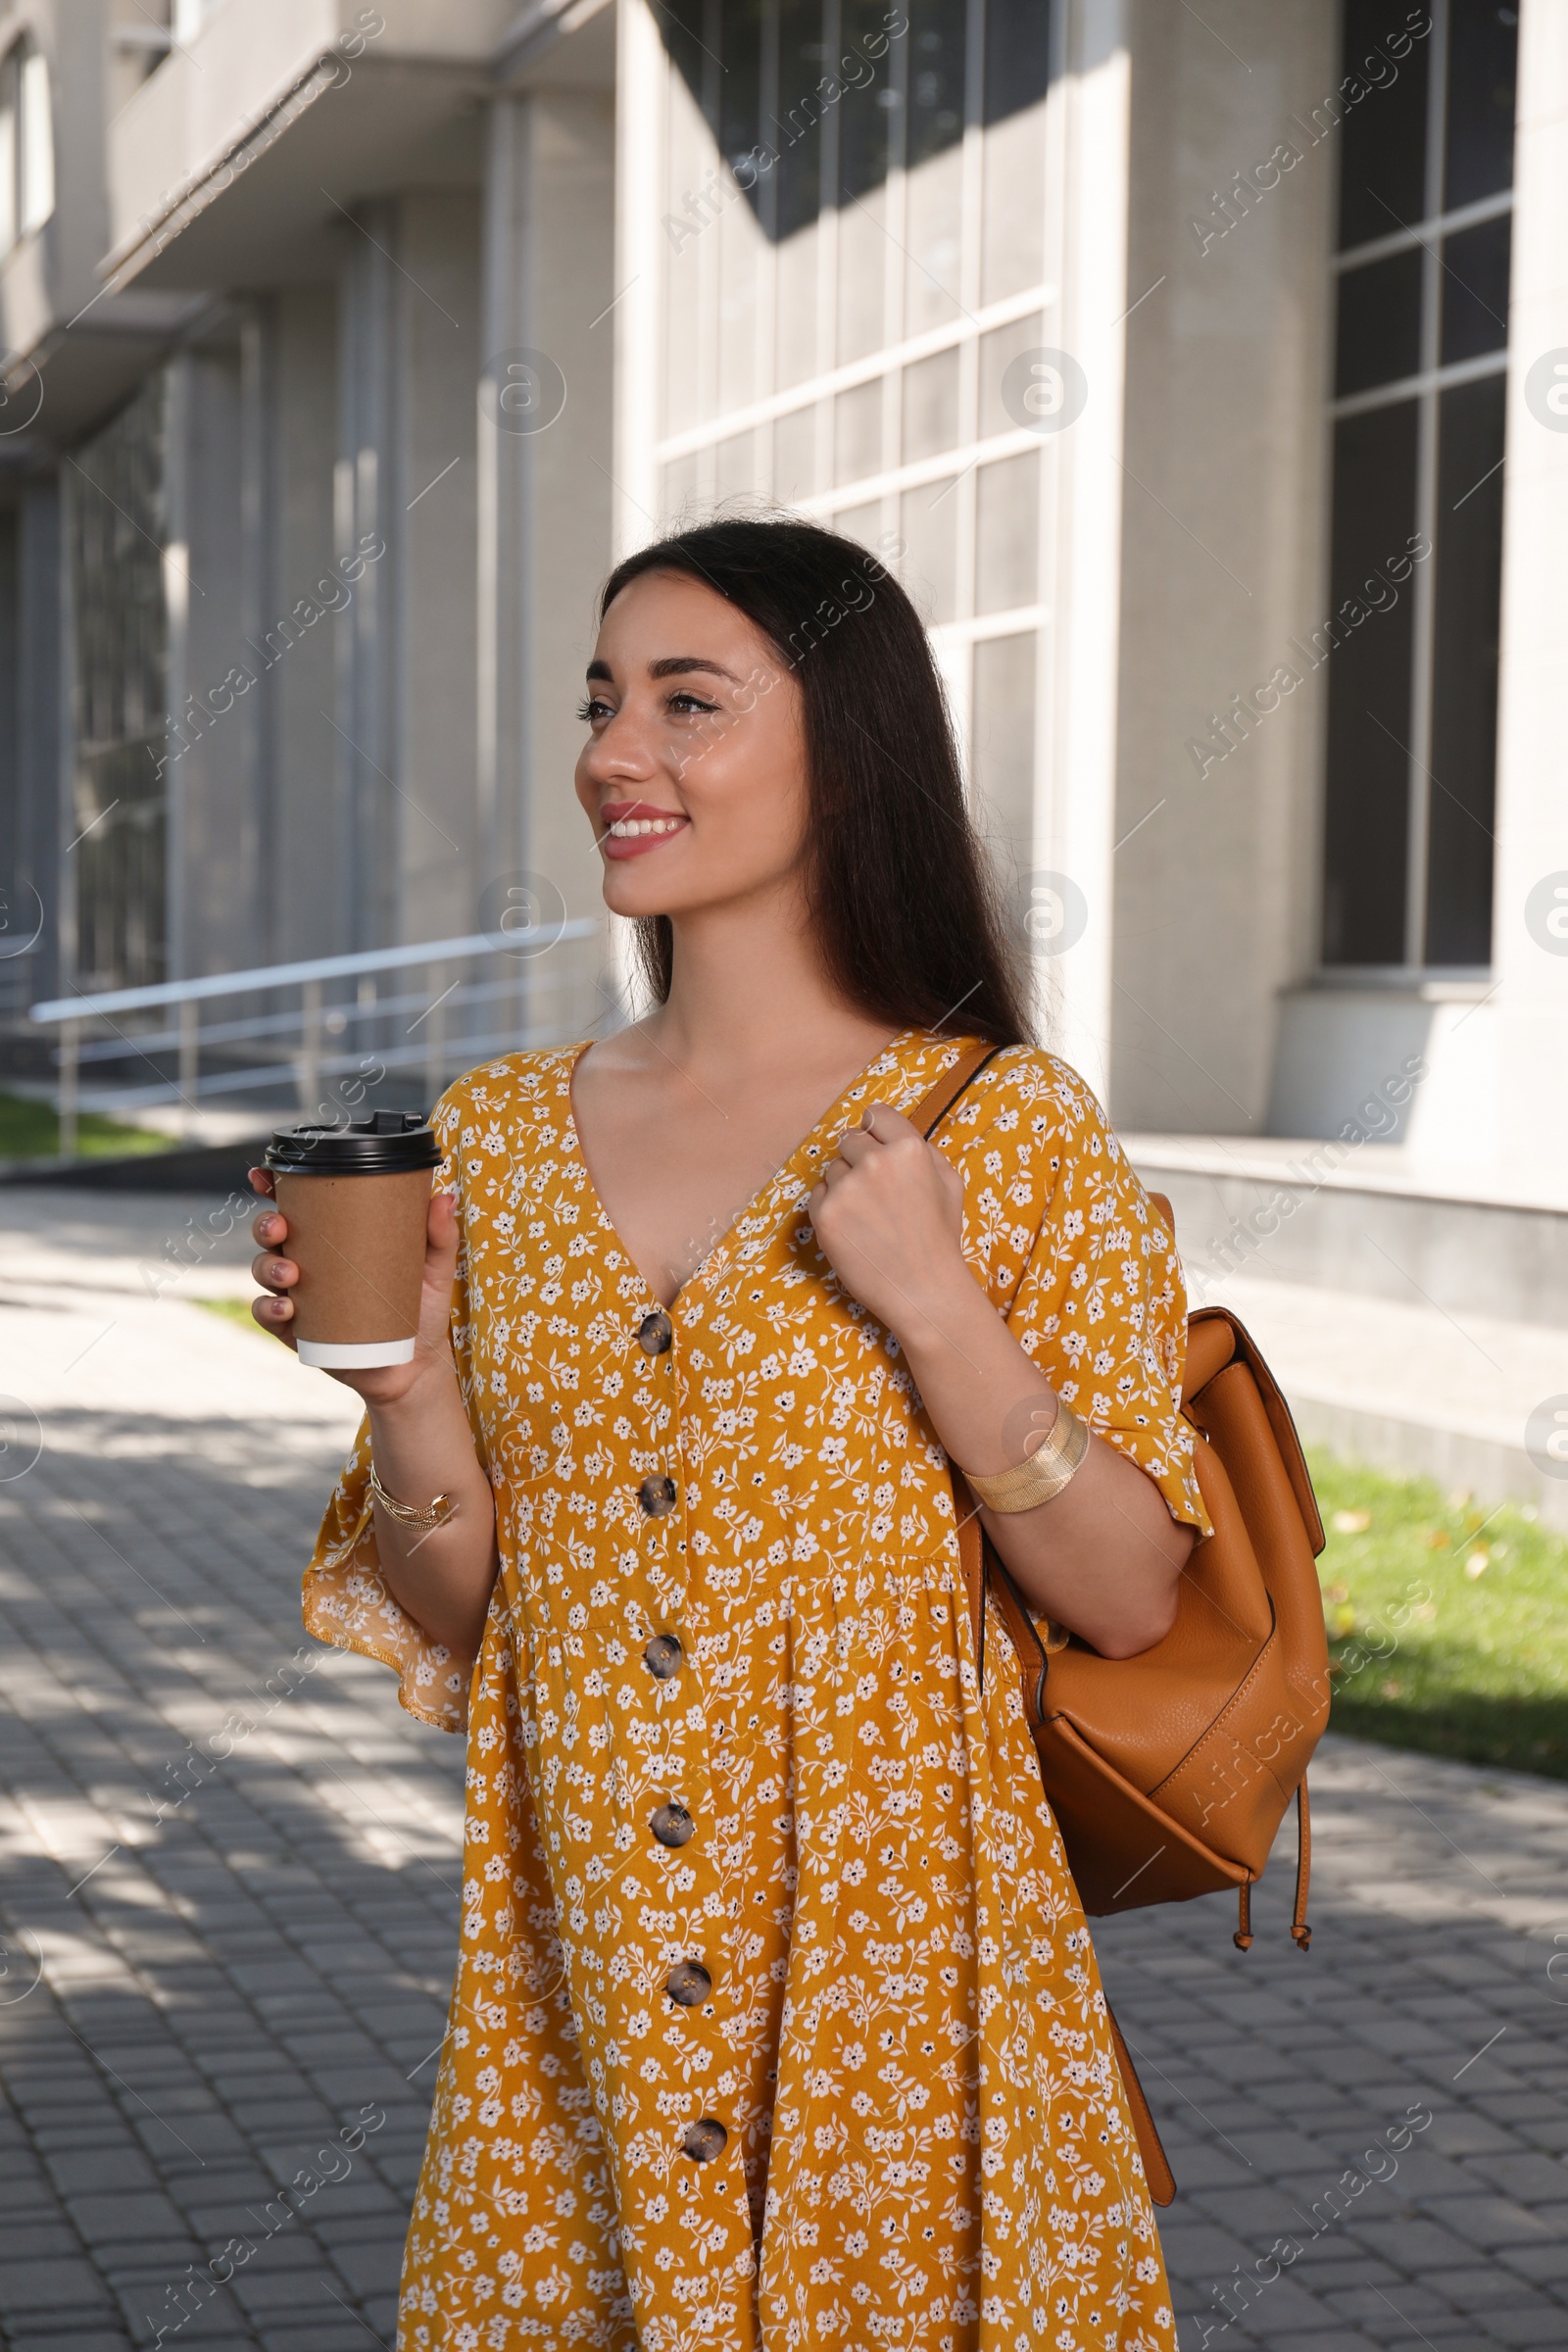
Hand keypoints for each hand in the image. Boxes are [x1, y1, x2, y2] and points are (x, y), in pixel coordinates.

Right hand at [246, 1169, 460, 1404]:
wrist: (415, 1365)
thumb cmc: (420, 1310)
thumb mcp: (434, 1270)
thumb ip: (439, 1235)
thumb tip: (445, 1197)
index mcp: (335, 1238)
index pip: (299, 1205)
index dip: (274, 1186)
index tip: (264, 1174)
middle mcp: (310, 1261)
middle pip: (272, 1233)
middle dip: (266, 1224)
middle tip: (280, 1228)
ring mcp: (299, 1296)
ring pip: (264, 1270)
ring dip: (266, 1267)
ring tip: (289, 1274)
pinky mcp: (296, 1330)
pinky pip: (267, 1315)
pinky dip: (269, 1310)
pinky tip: (287, 1310)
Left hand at [807, 1102, 969, 1339]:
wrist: (923, 1290)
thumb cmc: (939, 1237)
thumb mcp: (950, 1182)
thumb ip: (922, 1149)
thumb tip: (889, 1133)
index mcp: (909, 1149)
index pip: (875, 1114)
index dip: (875, 1131)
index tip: (877, 1147)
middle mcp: (875, 1162)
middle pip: (849, 1140)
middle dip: (859, 1160)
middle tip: (877, 1193)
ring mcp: (846, 1189)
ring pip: (833, 1169)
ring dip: (845, 1186)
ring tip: (870, 1217)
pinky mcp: (825, 1215)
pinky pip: (818, 1195)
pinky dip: (831, 1209)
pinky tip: (856, 1229)